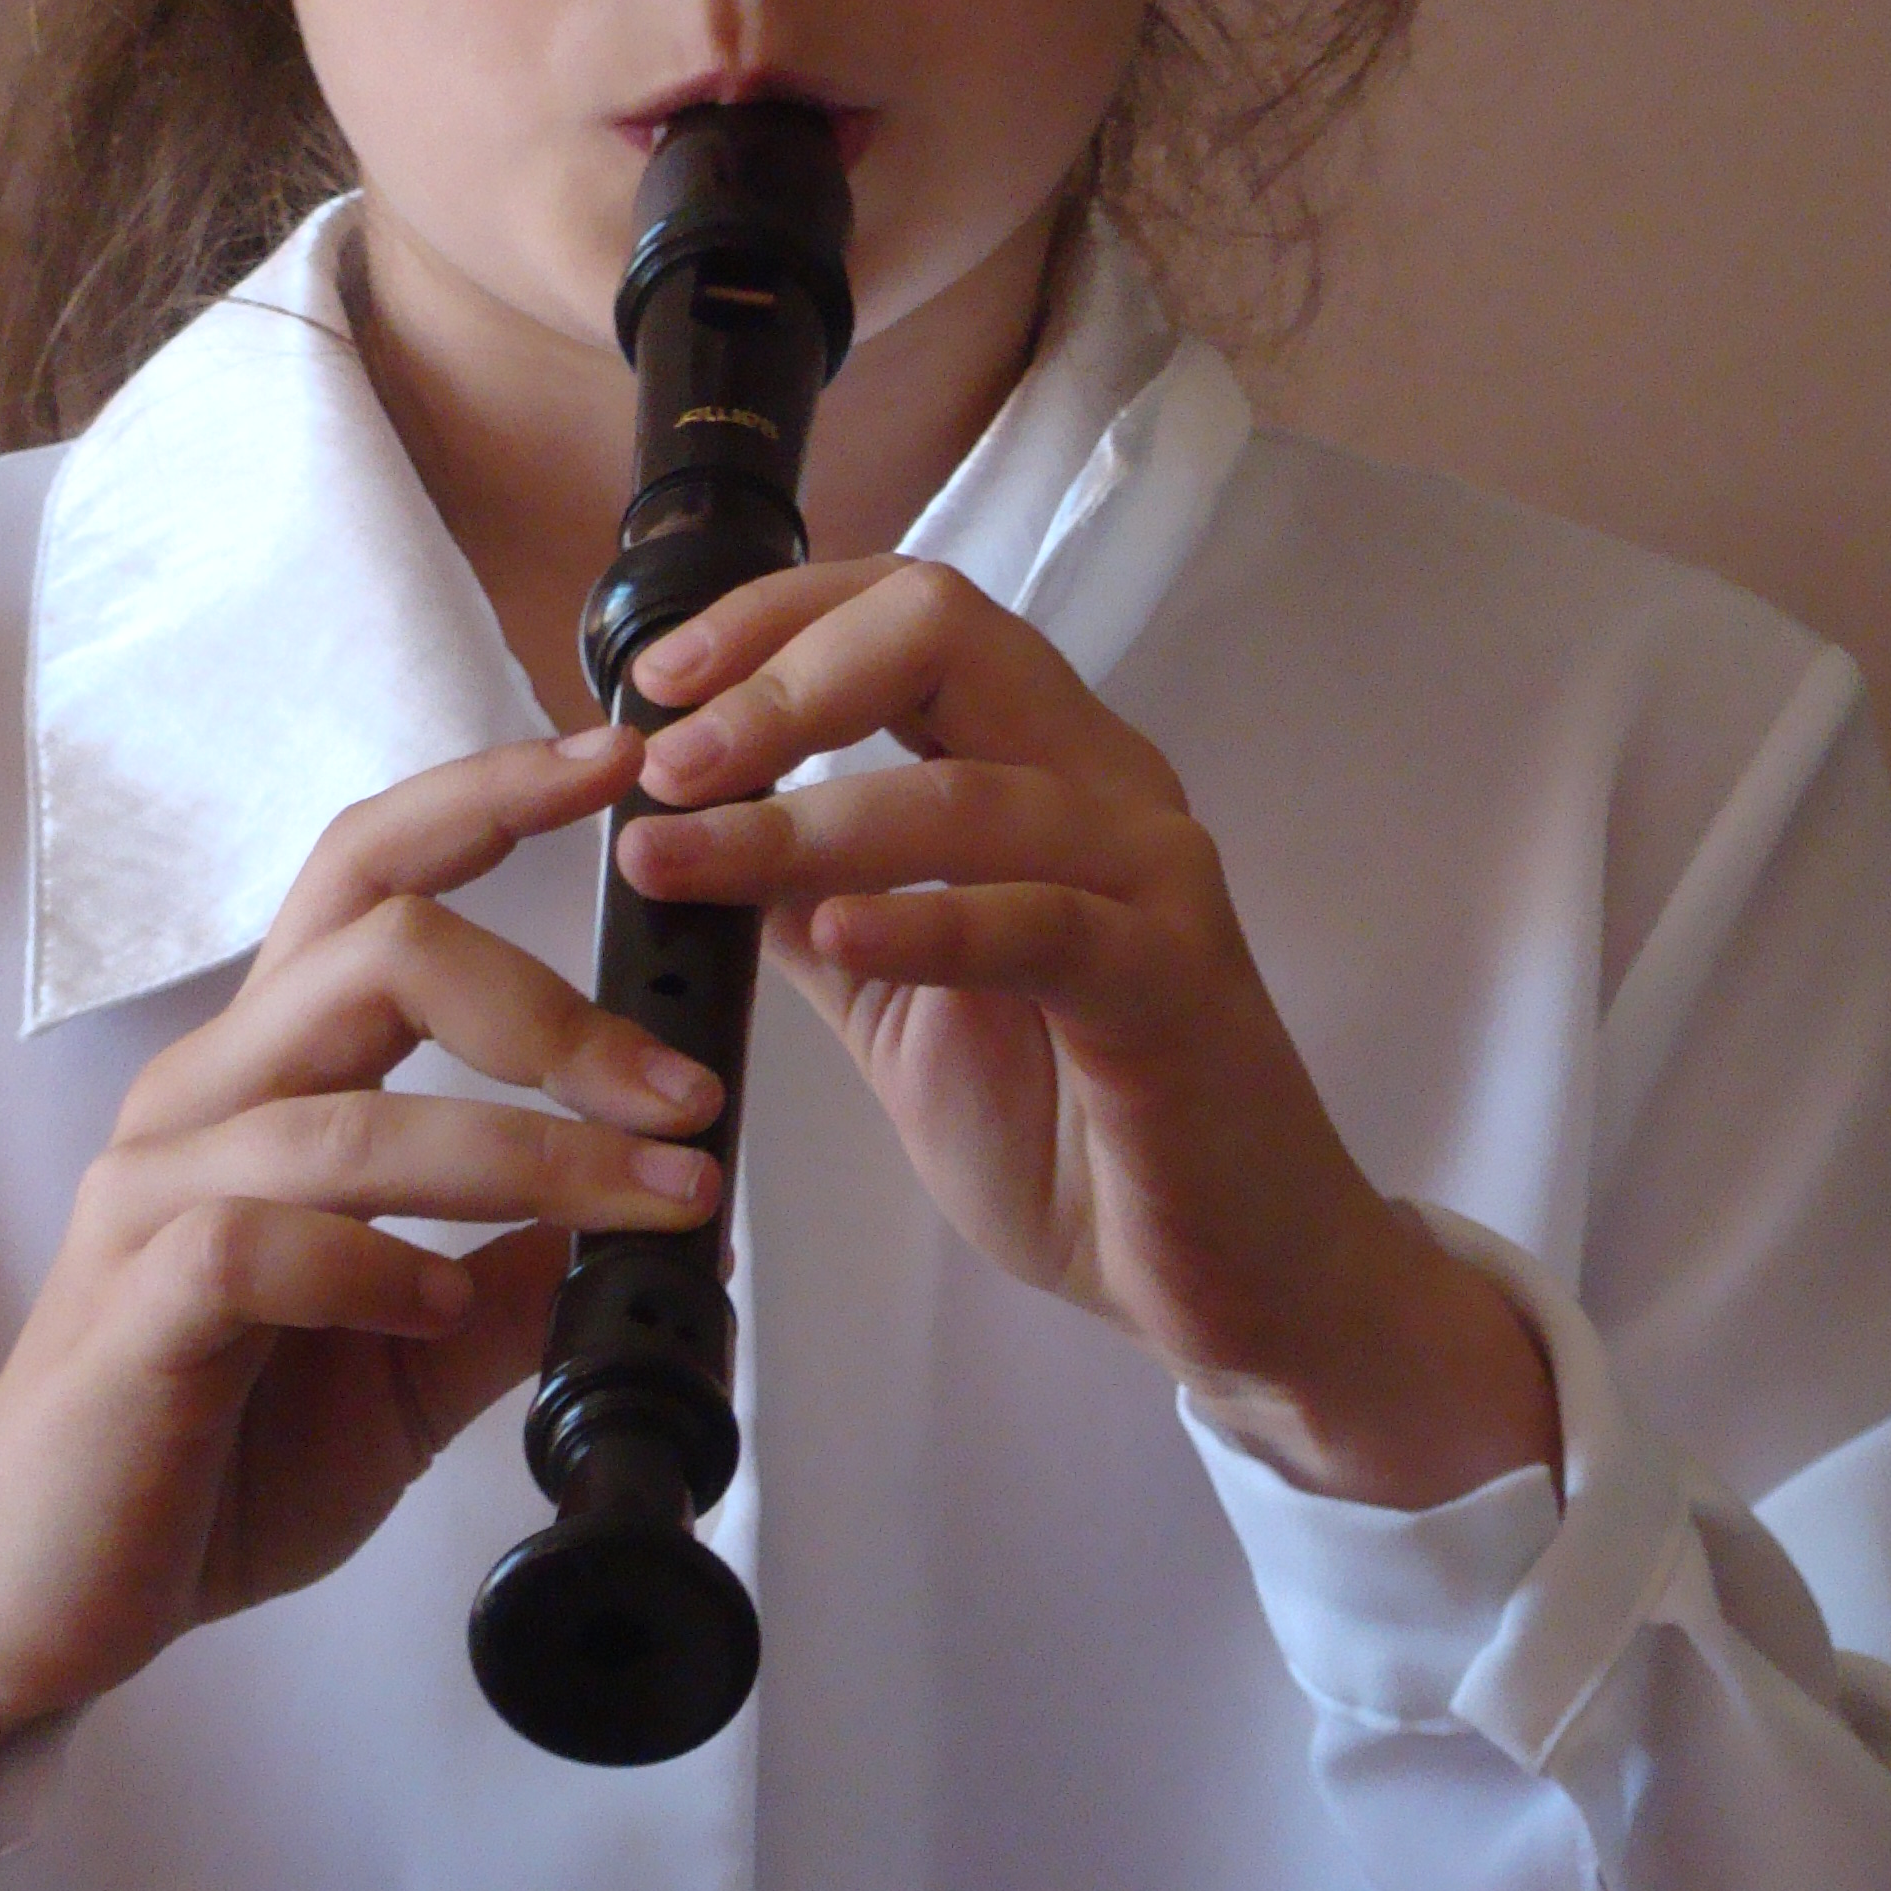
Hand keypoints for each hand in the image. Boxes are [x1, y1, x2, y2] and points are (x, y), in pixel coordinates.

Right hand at [0, 724, 718, 1849]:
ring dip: (530, 1157)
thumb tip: (649, 1230)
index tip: (622, 764)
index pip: (370, 876)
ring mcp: (160, 1194)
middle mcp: (206, 1097)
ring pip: (354, 1110)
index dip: (491, 797)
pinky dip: (380, 1267)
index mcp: (268, 1073)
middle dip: (555, 1006)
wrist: (31, 1599)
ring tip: (650, 1210)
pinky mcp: (134, 1305)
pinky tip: (441, 1313)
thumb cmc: (211, 1456)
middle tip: (682, 1095)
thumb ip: (510, 1280)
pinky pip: (265, 1240)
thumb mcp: (409, 1360)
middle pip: (375, 944)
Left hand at [619, 561, 1559, 1510]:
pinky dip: (925, 920)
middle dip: (782, 675)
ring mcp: (1151, 874)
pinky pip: (1040, 921)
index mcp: (1041, 761)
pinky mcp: (1173, 980)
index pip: (907, 612)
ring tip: (677, 855)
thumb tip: (672, 830)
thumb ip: (803, 905)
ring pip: (967, 789)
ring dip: (801, 819)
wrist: (1235, 1278)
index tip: (655, 683)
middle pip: (944, 631)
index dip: (773, 620)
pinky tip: (830, 935)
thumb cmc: (1073, 1131)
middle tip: (665, 758)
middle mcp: (1104, 783)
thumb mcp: (891, 999)